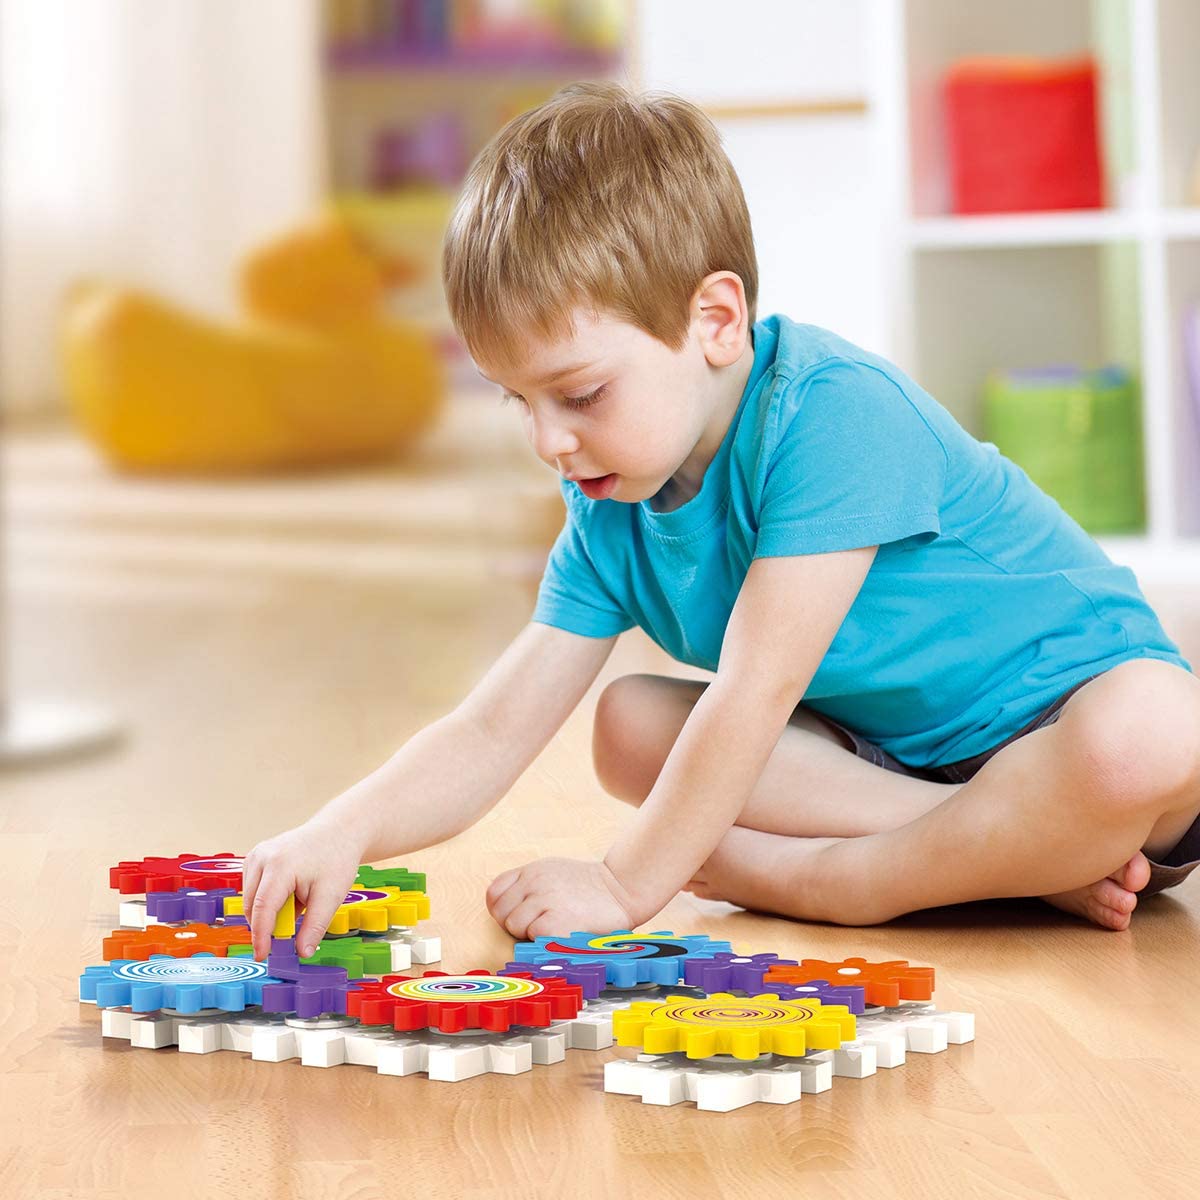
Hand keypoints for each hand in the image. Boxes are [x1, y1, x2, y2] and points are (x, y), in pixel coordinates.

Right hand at [240, 820, 364, 959]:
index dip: (261, 936)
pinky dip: (267, 899)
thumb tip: (302, 953)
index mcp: (280, 865)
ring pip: (250, 898)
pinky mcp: (255, 857)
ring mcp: (256, 855)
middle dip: (268, 924)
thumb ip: (315, 926)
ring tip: (299, 900)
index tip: (262, 956)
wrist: (337, 831)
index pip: (263, 908)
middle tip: (293, 929)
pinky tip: (290, 892)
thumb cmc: (336, 859)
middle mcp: (262, 857)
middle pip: (253, 905)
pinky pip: (253, 889)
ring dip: (268, 911)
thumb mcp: (331, 896)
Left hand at [485, 857, 636, 939]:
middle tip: (538, 924)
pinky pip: (534, 936)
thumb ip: (528, 884)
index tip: (517, 916)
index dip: (501, 909)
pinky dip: (545, 940)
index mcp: (532, 870)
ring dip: (531, 933)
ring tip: (554, 926)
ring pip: (514, 926)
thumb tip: (502, 908)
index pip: (494, 892)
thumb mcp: (553, 872)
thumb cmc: (588, 887)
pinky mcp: (557, 921)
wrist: (622, 889)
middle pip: (501, 912)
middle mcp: (535, 881)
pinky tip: (563, 932)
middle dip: (515, 924)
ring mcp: (545, 899)